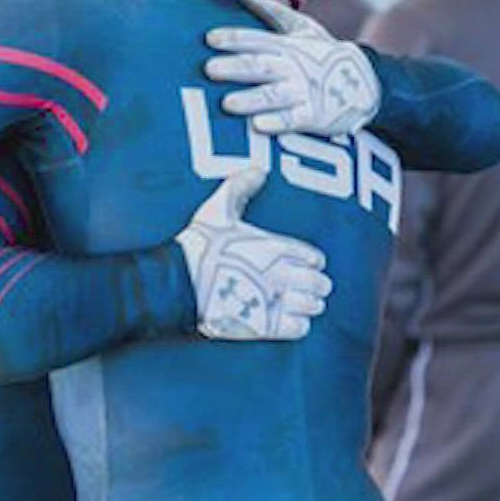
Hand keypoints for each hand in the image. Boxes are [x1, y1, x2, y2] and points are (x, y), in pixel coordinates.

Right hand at [175, 168, 331, 340]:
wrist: (179, 282)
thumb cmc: (200, 245)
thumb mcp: (218, 208)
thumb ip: (241, 187)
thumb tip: (259, 171)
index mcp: (277, 247)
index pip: (315, 258)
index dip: (311, 261)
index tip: (303, 263)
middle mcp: (282, 275)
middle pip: (320, 284)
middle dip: (316, 285)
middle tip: (305, 286)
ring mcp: (275, 301)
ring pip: (313, 307)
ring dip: (308, 305)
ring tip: (297, 304)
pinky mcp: (265, 325)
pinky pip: (299, 329)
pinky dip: (298, 325)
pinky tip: (287, 321)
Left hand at [203, 0, 379, 135]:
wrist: (365, 82)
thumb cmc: (325, 53)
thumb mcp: (302, 28)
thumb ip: (271, 11)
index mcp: (288, 45)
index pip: (257, 40)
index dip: (234, 39)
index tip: (210, 39)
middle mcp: (294, 68)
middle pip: (261, 67)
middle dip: (236, 68)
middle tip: (209, 69)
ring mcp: (304, 92)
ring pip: (274, 95)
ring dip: (251, 99)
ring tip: (227, 103)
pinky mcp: (314, 116)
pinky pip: (294, 120)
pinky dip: (277, 122)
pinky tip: (258, 126)